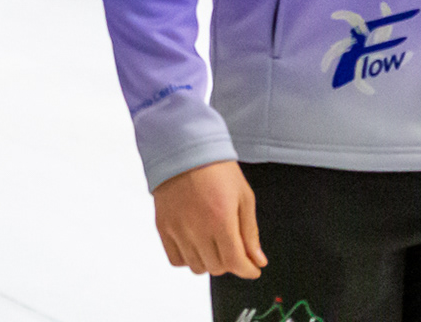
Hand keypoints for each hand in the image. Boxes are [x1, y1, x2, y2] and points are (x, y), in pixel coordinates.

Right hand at [153, 160, 265, 278]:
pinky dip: (188, 258)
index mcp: (220, 219)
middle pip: (217, 267)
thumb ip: (250, 232)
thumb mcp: (243, 196)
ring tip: (214, 243)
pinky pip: (176, 260)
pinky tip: (196, 244)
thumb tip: (257, 260)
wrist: (184, 149)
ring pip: (197, 267)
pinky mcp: (163, 227)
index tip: (253, 268)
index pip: (235, 262)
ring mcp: (177, 229)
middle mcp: (197, 228)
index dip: (248, 270)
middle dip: (231, 262)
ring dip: (210, 261)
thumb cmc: (217, 168)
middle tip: (234, 247)